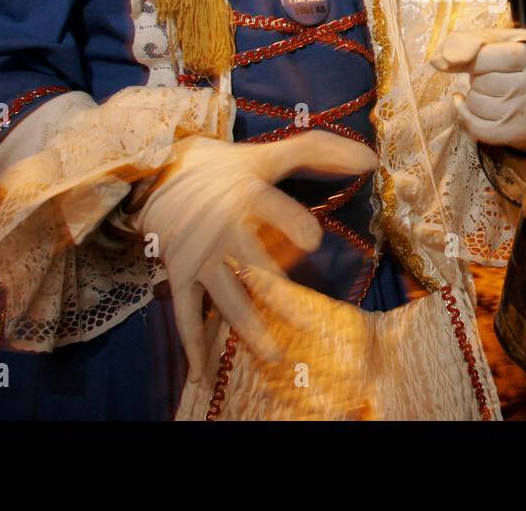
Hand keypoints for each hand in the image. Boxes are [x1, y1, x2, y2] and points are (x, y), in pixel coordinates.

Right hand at [130, 131, 376, 380]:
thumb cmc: (222, 169)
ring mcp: (200, 257)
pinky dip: (193, 344)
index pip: (274, 211)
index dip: (293, 225)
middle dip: (278, 293)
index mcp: (248, 197)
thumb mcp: (267, 155)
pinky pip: (185, 314)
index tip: (313, 241)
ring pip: (227, 297)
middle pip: (253, 265)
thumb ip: (317, 153)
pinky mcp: (179, 276)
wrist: (155, 174)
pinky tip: (203, 373)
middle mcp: (223, 229)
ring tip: (274, 354)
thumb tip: (370, 160)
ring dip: (248, 327)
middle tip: (306, 320)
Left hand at [431, 27, 525, 151]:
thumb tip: (437, 61)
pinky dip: (467, 116)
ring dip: (476, 97)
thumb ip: (473, 42)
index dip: (478, 60)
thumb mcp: (509, 44)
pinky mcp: (512, 133)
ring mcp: (519, 112)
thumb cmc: (525, 67)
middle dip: (480, 78)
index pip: (481, 57)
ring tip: (495, 94)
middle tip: (499, 79)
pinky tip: (472, 107)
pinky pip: (475, 125)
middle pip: (476, 81)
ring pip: (474, 102)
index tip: (490, 61)